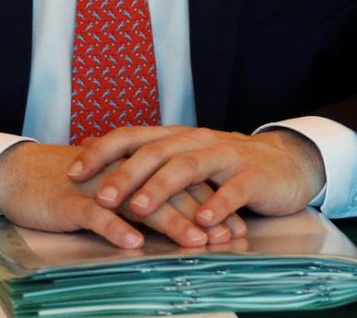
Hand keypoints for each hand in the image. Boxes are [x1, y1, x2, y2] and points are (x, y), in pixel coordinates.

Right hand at [0, 141, 244, 249]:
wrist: (21, 173)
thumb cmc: (68, 183)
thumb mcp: (112, 185)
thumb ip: (144, 194)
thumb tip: (182, 215)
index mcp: (134, 165)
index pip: (180, 181)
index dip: (209, 201)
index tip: (235, 225)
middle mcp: (122, 170)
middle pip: (170, 190)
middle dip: (202, 214)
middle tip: (229, 236)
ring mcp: (98, 184)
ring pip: (140, 202)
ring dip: (171, 222)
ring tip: (196, 241)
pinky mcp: (71, 199)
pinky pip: (96, 215)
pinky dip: (116, 228)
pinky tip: (134, 244)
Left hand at [67, 126, 324, 228]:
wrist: (284, 162)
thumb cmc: (225, 165)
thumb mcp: (184, 157)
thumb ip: (146, 158)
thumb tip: (91, 155)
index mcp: (175, 136)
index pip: (132, 136)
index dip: (101, 151)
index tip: (73, 172)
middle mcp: (196, 140)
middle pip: (155, 151)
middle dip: (125, 174)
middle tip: (101, 197)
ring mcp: (225, 155)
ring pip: (188, 166)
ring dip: (162, 188)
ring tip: (140, 209)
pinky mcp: (252, 175)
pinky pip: (233, 189)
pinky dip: (217, 204)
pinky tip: (203, 220)